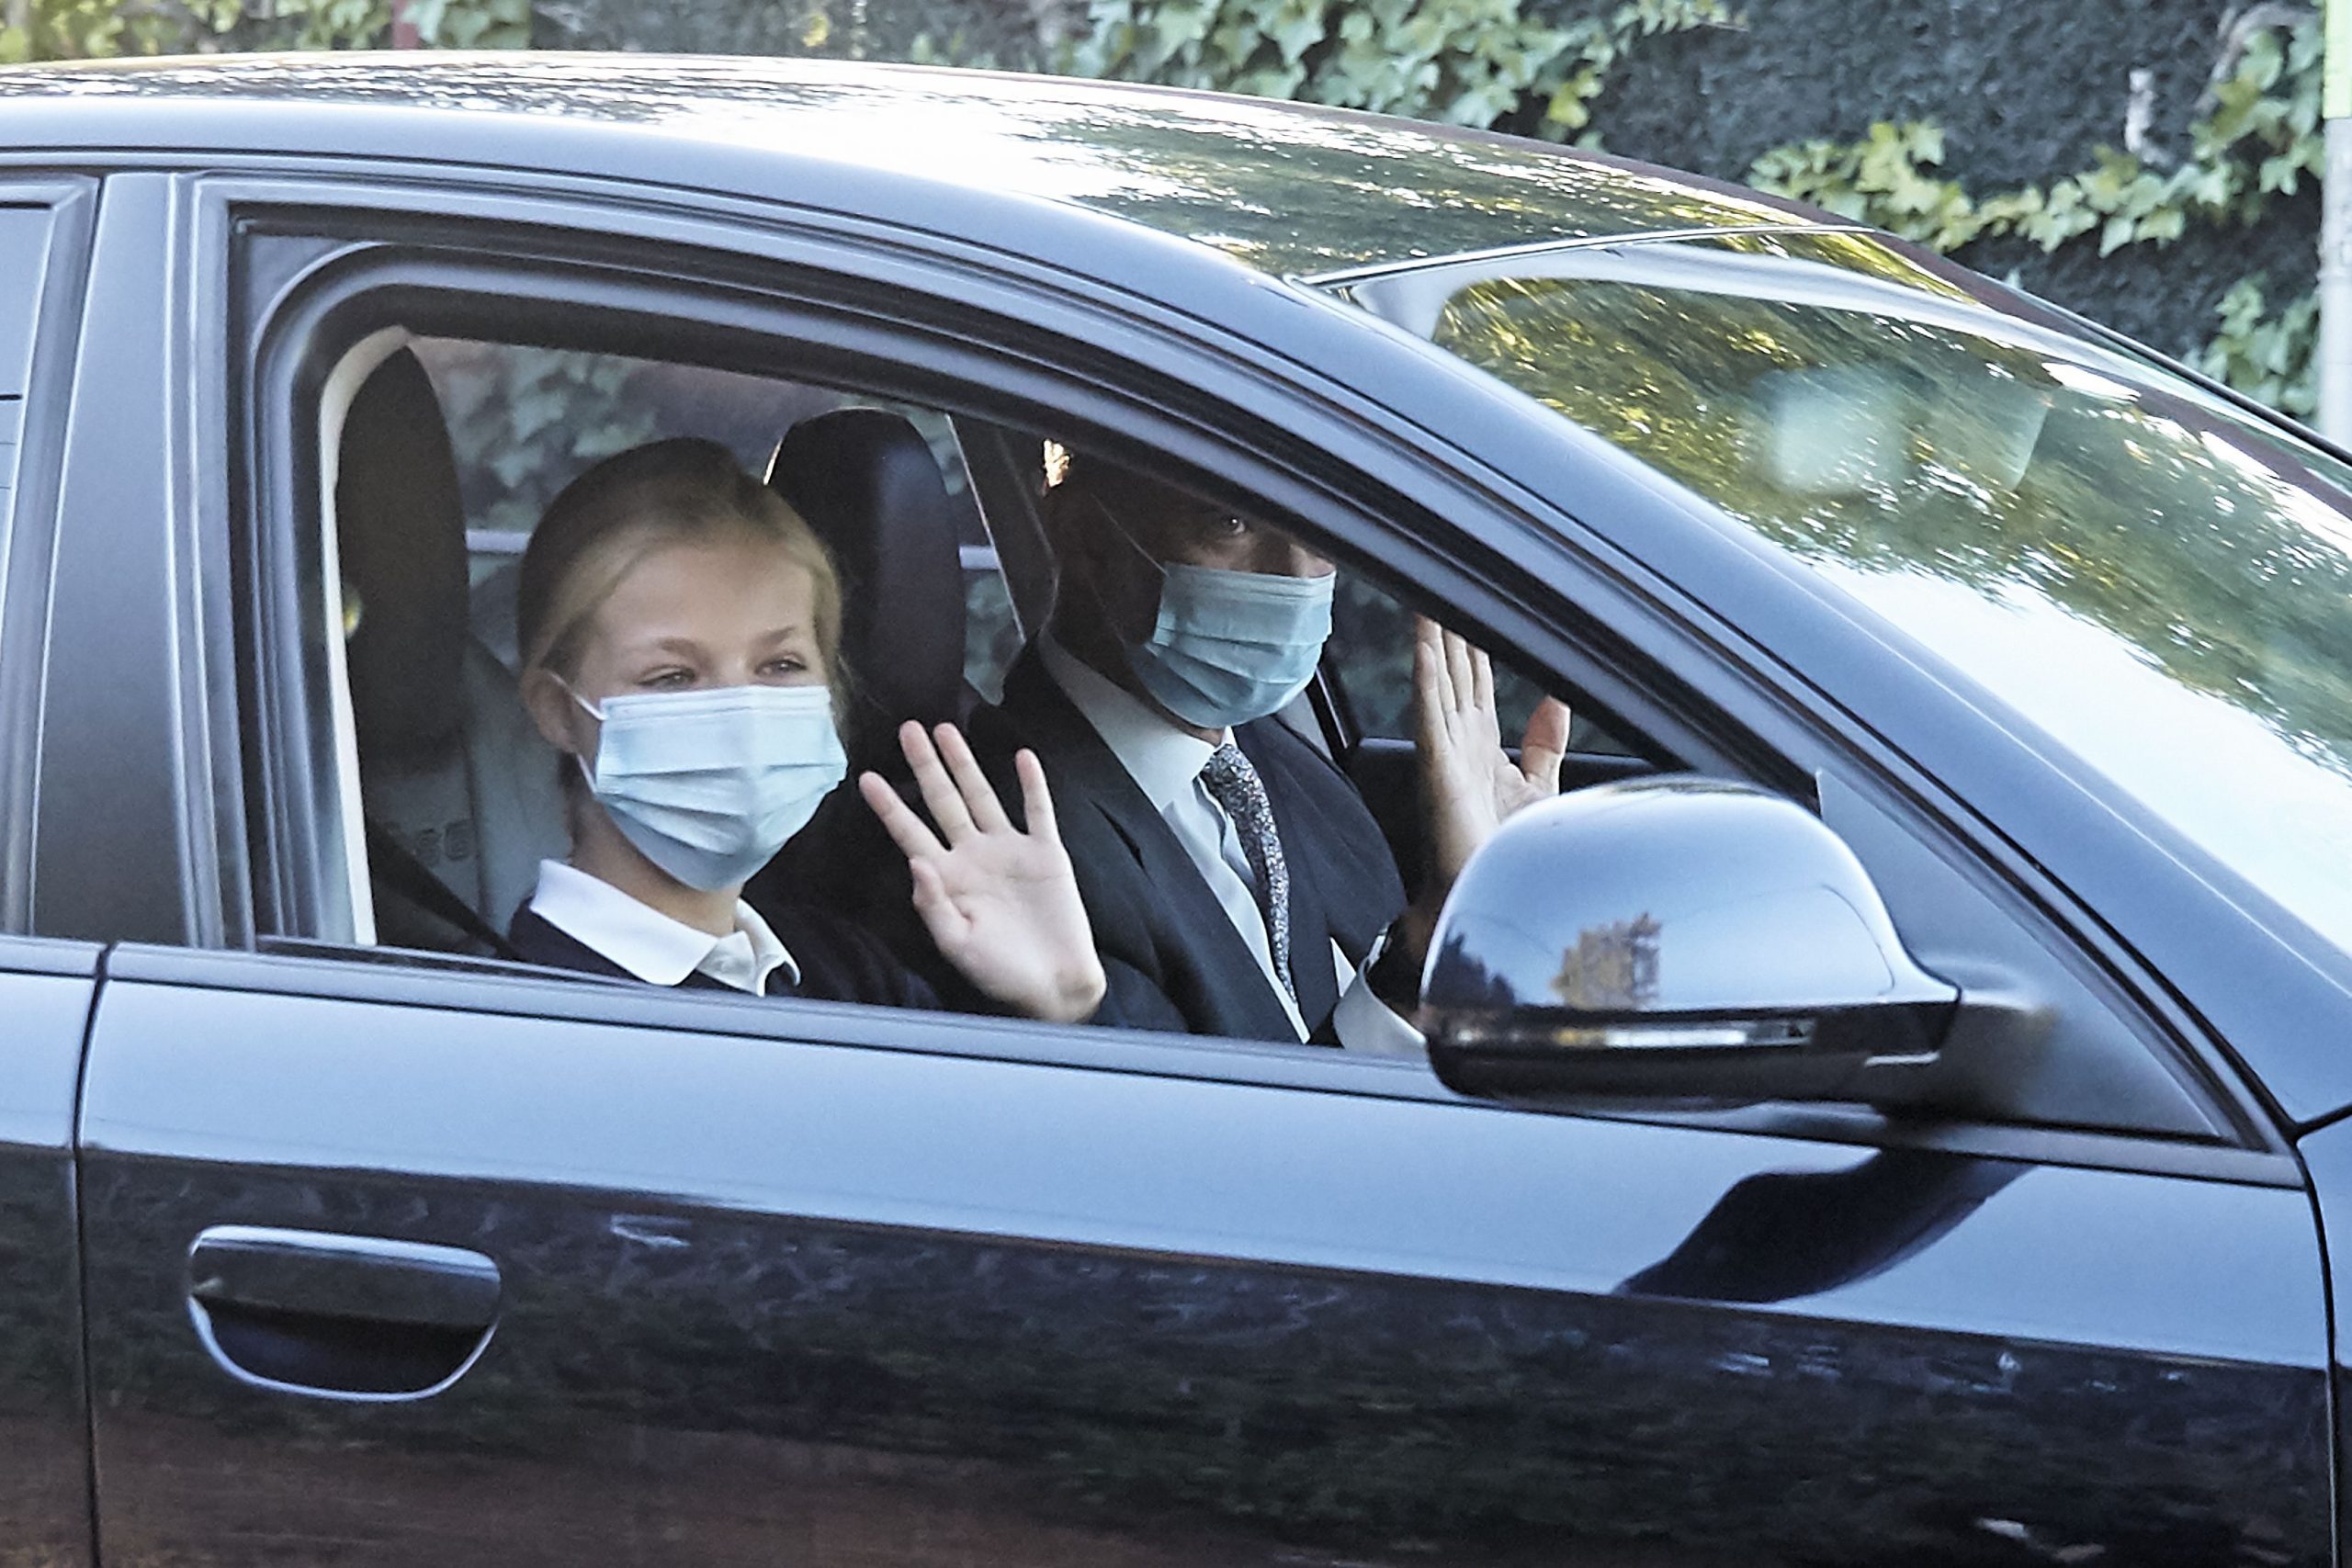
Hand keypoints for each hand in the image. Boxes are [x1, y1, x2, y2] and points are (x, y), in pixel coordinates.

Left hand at [859, 722, 1106, 1023]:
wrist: (1055, 985)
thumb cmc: (1001, 973)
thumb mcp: (958, 945)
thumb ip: (934, 905)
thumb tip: (915, 862)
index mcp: (947, 878)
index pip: (911, 833)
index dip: (890, 806)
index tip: (867, 778)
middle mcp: (974, 857)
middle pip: (944, 801)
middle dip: (925, 765)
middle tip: (908, 729)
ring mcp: (1010, 852)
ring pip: (982, 796)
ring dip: (965, 764)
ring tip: (947, 730)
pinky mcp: (1045, 853)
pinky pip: (1038, 810)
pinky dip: (1032, 784)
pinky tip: (1021, 757)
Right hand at [1411, 616, 1571, 901]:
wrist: (1483, 897)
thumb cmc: (1502, 852)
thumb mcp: (1537, 787)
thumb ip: (1546, 744)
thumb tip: (1555, 699)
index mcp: (1479, 742)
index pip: (1473, 678)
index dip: (1471, 641)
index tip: (1469, 602)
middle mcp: (1457, 741)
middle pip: (1451, 670)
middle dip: (1446, 627)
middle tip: (1440, 578)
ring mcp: (1444, 753)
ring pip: (1436, 683)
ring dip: (1429, 641)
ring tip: (1425, 598)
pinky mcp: (1438, 770)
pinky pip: (1429, 717)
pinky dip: (1425, 682)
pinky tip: (1423, 651)